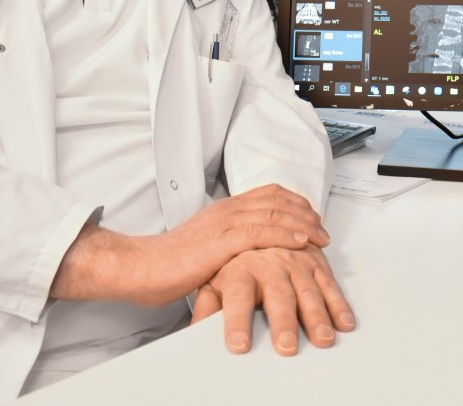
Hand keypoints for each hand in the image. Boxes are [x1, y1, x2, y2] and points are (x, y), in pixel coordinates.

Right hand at [52, 184, 329, 306]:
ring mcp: (224, 223)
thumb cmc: (167, 264)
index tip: (311, 216)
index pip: (268, 194)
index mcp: (223, 209)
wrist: (140, 267)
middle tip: (323, 228)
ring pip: (275, 214)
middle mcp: (227, 210)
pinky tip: (301, 242)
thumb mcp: (203, 246)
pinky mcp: (221, 242)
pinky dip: (286, 235)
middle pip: (277, 200)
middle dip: (305, 213)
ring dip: (303, 224)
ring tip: (320, 237)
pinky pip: (261, 233)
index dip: (295, 203)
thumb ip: (225, 243)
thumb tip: (244, 252)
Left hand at [191, 245, 355, 355]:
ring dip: (318, 313)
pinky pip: (328, 276)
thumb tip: (196, 331)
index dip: (236, 321)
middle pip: (277, 294)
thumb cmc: (228, 260)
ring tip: (325, 337)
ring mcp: (293, 256)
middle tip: (287, 347)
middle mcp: (267, 262)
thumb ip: (207, 306)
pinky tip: (343, 318)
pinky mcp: (312, 256)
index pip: (236, 298)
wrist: (248, 223)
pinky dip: (338, 298)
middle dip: (283, 321)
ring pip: (308, 285)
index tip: (239, 345)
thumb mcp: (208, 282)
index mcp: (238, 269)